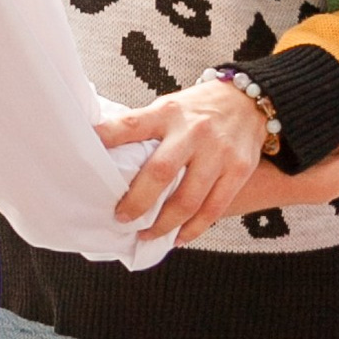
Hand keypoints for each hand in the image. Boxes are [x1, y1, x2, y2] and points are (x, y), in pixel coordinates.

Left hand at [97, 75, 270, 246]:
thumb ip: (144, 128)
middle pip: (161, 172)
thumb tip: (104, 149)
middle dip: (137, 202)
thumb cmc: (200, 109)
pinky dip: (193, 229)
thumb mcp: (169, 107)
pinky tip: (179, 237)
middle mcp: (194, 132)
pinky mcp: (239, 169)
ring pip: (188, 200)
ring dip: (164, 225)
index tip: (89, 151)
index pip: (132, 124)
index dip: (109, 137)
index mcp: (169, 113)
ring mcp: (219, 152)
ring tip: (147, 234)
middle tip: (121, 218)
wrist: (250, 102)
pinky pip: (213, 209)